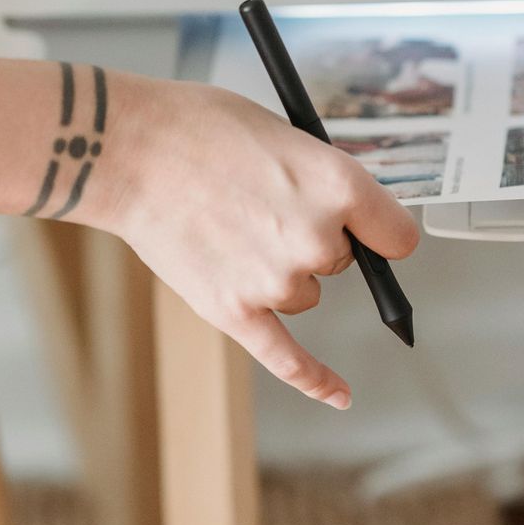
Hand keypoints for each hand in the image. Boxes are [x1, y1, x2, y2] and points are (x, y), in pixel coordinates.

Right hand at [85, 77, 420, 409]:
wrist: (127, 150)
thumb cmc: (198, 128)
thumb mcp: (283, 134)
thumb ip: (322, 181)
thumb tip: (341, 213)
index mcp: (338, 185)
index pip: (396, 234)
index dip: (378, 228)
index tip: (368, 228)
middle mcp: (318, 239)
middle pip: (345, 261)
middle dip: (313, 238)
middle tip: (258, 203)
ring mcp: (276, 281)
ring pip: (304, 293)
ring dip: (280, 272)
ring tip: (226, 228)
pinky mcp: (235, 312)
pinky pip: (288, 359)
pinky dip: (317, 380)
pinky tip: (341, 396)